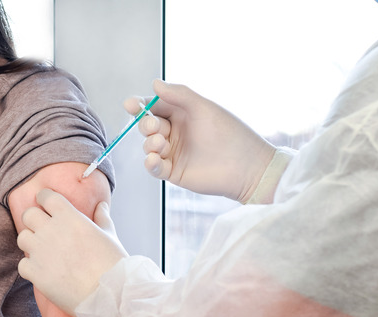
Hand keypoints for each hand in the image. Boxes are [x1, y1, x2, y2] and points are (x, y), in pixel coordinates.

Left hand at [17, 189, 127, 316]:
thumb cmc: (113, 264)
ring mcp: (40, 251)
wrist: (108, 295)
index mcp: (69, 217)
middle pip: (28, 214)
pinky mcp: (35, 272)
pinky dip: (30, 267)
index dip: (45, 199)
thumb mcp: (109, 236)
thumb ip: (102, 218)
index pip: (46, 196)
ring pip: (22, 237)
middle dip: (34, 220)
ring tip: (42, 251)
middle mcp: (51, 230)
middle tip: (42, 229)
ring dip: (30, 242)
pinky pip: (22, 264)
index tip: (46, 205)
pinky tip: (42, 271)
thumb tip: (101, 205)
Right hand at [125, 80, 275, 201]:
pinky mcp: (173, 172)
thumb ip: (179, 94)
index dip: (140, 105)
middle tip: (156, 127)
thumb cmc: (230, 133)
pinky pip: (153, 167)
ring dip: (150, 143)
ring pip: (148, 145)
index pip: (154, 106)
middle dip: (146, 124)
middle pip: (148, 125)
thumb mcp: (203, 108)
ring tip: (161, 145)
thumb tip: (155, 83)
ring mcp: (173, 152)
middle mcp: (175, 132)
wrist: (246, 166)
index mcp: (182, 113)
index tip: (131, 104)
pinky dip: (150, 163)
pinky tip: (154, 160)